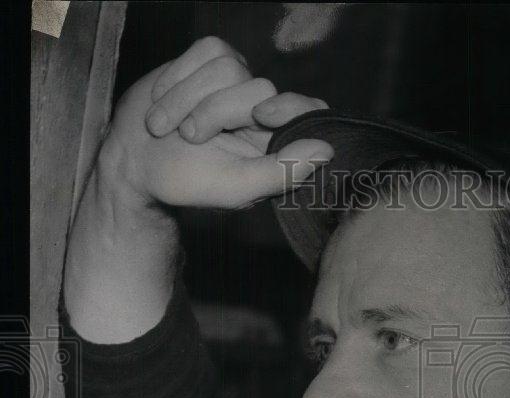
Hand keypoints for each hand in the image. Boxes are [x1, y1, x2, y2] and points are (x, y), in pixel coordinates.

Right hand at [100, 35, 332, 209]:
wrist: (134, 160)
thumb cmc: (186, 180)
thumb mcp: (235, 187)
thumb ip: (281, 173)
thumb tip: (327, 151)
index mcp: (276, 143)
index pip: (307, 111)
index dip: (290, 107)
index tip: (262, 117)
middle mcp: (263, 109)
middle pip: (259, 89)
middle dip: (215, 113)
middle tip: (190, 139)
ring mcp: (238, 80)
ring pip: (228, 68)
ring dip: (187, 99)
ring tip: (166, 127)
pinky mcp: (211, 59)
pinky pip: (205, 51)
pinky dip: (178, 78)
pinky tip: (165, 102)